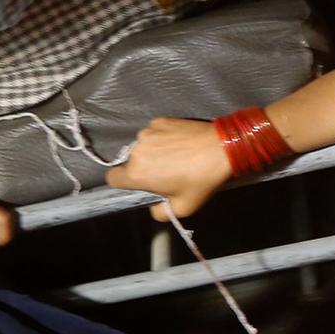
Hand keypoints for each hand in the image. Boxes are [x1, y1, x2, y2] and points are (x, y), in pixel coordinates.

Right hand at [106, 118, 231, 220]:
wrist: (222, 147)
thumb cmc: (201, 180)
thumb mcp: (183, 208)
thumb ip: (159, 212)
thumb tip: (154, 206)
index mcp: (137, 173)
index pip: (112, 178)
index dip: (123, 183)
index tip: (140, 185)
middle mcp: (137, 150)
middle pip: (130, 162)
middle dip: (144, 169)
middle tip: (167, 173)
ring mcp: (148, 132)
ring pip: (142, 147)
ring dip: (153, 153)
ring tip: (176, 157)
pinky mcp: (160, 121)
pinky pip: (154, 133)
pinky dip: (162, 139)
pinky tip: (180, 144)